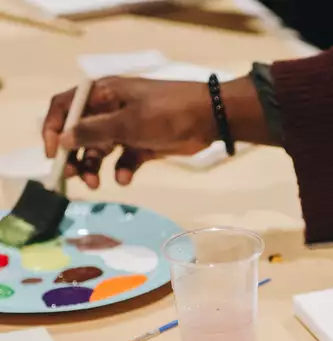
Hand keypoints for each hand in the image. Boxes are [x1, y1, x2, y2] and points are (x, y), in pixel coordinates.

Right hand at [42, 75, 268, 188]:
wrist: (209, 118)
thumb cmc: (166, 113)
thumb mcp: (127, 122)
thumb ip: (93, 131)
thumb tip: (62, 139)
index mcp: (102, 94)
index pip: (64, 107)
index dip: (53, 129)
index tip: (53, 154)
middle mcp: (111, 109)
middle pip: (80, 133)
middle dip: (74, 155)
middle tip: (73, 177)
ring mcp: (128, 127)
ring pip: (100, 150)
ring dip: (95, 167)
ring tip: (97, 184)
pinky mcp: (144, 144)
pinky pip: (124, 160)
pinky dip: (122, 170)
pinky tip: (126, 179)